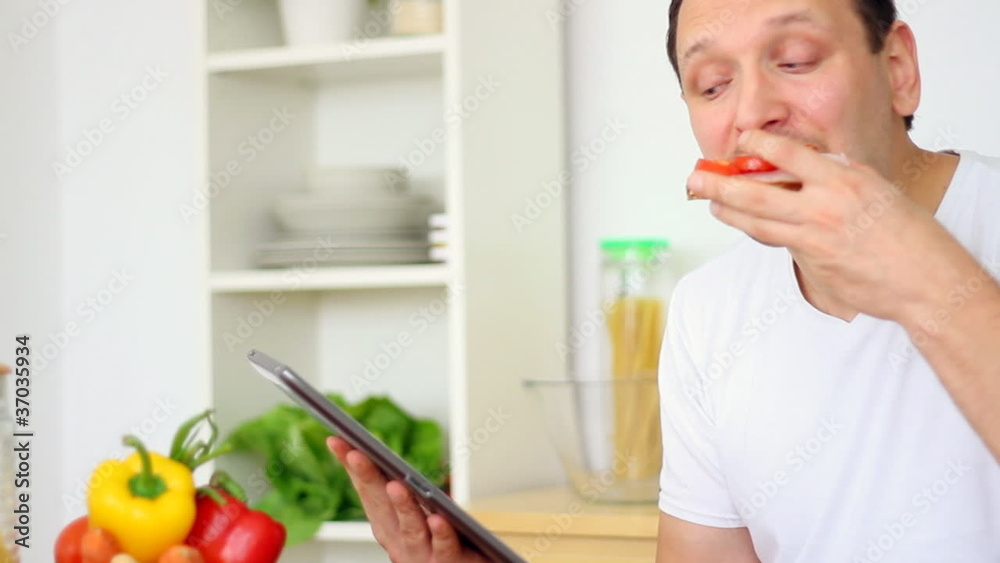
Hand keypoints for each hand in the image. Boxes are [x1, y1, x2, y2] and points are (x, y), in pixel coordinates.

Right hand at [326, 436, 489, 562]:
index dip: (352, 466)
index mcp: (387, 525)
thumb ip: (400, 489)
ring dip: (402, 506)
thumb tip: (378, 449)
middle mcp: (397, 540)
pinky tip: (438, 519)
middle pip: (382, 506)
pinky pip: (444, 546)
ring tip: (395, 485)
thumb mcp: (412, 514)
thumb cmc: (436, 541)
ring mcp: (420, 553)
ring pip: (410, 528)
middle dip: (368, 477)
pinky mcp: (448, 561)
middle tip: (357, 453)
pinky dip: (440, 533)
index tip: (337, 440)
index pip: (367, 490)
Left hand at [685, 130, 976, 323]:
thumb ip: (839, 177)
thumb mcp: (876, 189)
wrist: (925, 279)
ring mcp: (815, 237)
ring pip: (758, 222)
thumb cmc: (907, 234)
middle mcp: (825, 206)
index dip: (761, 143)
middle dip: (720, 185)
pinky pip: (777, 242)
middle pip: (758, 193)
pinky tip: (743, 224)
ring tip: (710, 203)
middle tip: (696, 178)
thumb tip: (806, 169)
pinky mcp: (812, 262)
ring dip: (728, 212)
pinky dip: (758, 231)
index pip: (792, 153)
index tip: (743, 136)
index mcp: (844, 179)